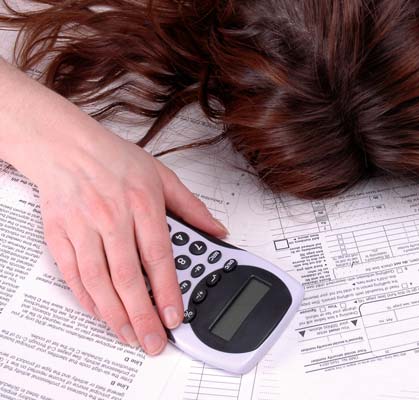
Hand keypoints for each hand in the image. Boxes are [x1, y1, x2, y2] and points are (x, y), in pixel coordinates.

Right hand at [31, 122, 227, 354]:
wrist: (66, 145)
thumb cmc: (115, 159)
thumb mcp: (163, 176)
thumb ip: (192, 208)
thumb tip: (218, 230)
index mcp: (142, 204)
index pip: (159, 257)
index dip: (168, 291)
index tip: (175, 316)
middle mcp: (112, 218)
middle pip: (128, 277)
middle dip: (142, 315)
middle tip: (154, 340)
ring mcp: (83, 228)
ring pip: (98, 281)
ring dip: (115, 314)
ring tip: (130, 335)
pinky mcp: (59, 234)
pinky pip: (73, 274)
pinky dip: (87, 299)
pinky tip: (101, 314)